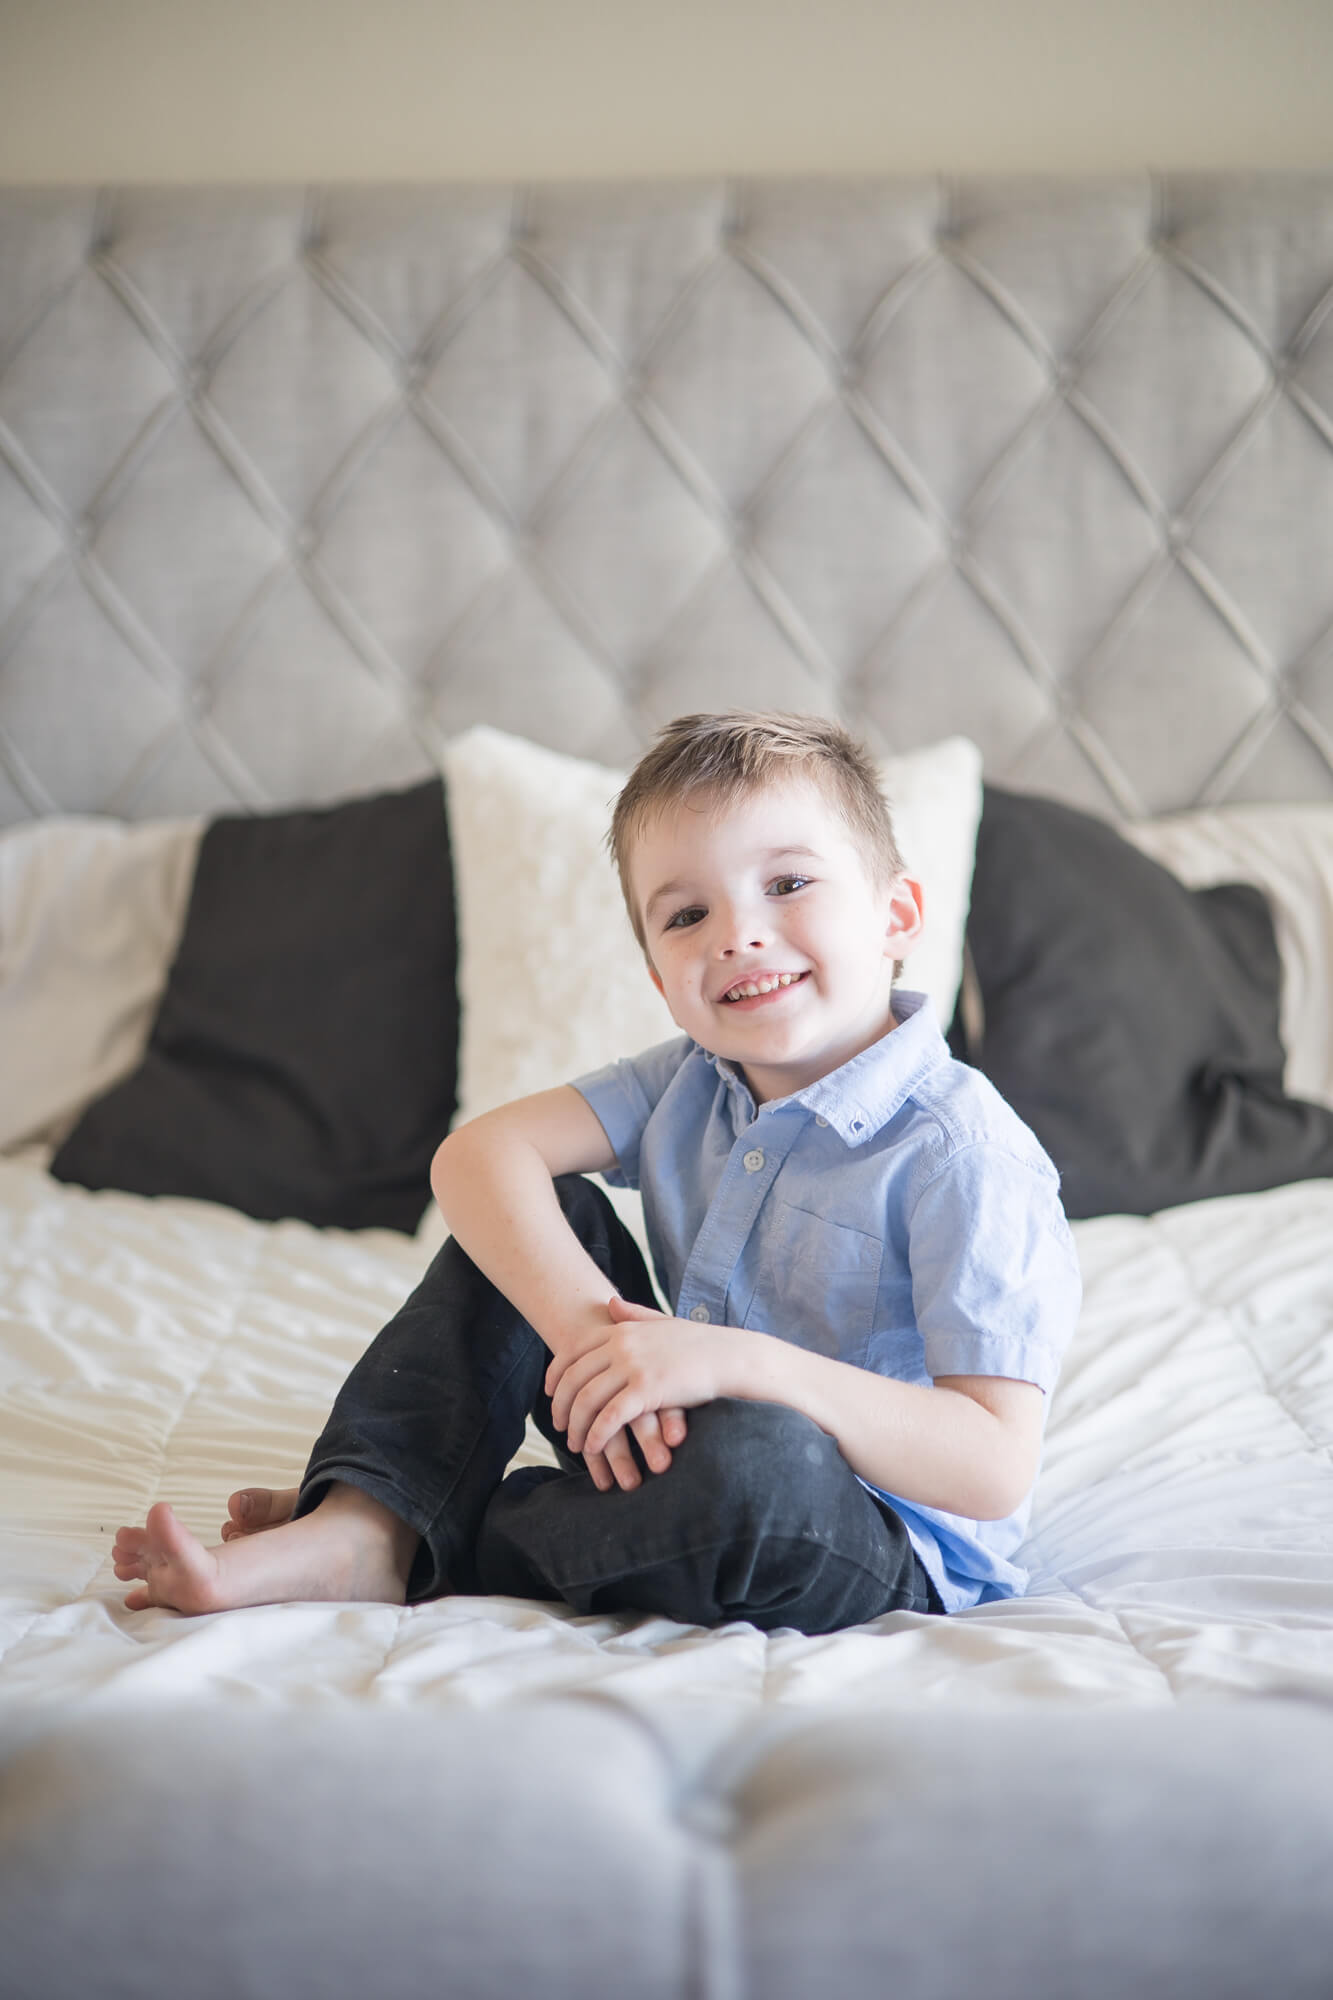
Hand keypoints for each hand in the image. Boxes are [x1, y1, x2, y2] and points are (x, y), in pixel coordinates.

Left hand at [546, 1295, 727, 1473]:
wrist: (729, 1357)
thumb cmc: (699, 1344)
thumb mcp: (662, 1322)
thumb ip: (634, 1315)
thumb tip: (611, 1304)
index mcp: (622, 1329)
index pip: (573, 1350)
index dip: (556, 1375)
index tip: (550, 1395)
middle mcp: (621, 1344)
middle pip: (573, 1378)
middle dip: (561, 1406)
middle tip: (559, 1427)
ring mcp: (632, 1366)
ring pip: (587, 1400)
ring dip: (576, 1427)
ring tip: (576, 1445)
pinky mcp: (646, 1390)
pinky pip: (610, 1417)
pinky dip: (596, 1435)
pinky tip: (593, 1448)